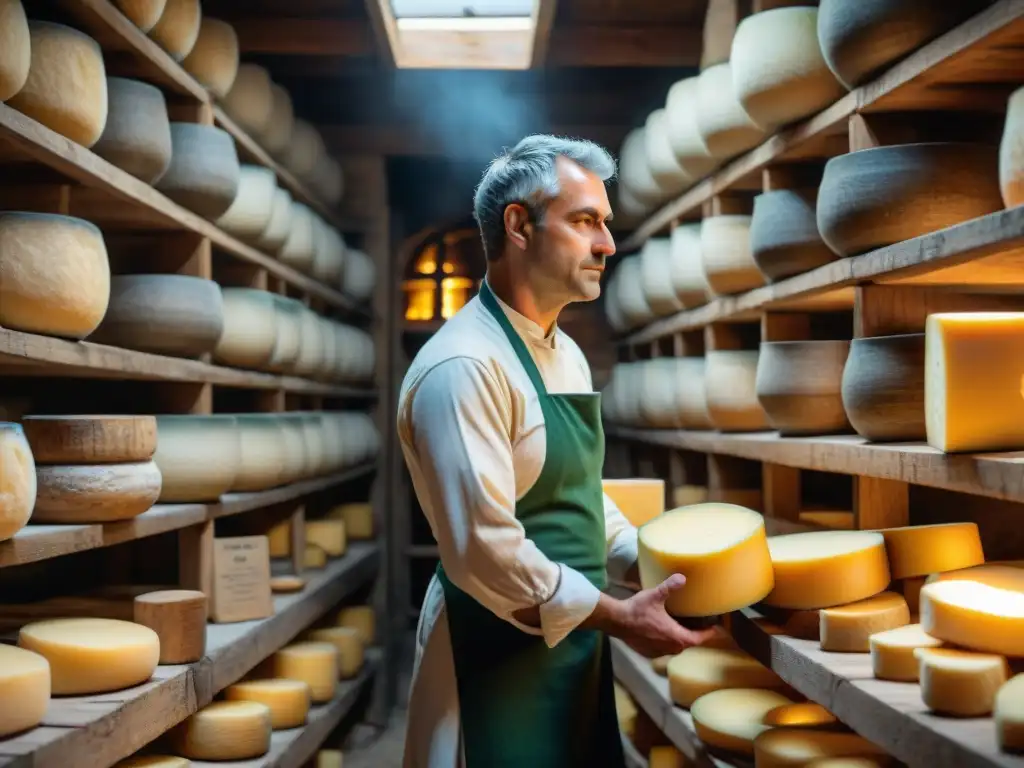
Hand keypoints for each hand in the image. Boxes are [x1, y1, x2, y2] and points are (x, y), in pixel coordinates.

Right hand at [584, 574, 721, 657]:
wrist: (616, 621)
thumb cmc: (638, 610)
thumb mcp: (655, 596)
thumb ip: (670, 587)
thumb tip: (682, 577)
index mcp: (676, 636)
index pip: (699, 639)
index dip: (708, 634)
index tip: (716, 629)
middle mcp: (670, 647)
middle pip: (688, 643)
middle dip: (694, 635)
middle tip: (698, 624)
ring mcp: (658, 651)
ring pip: (675, 646)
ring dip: (679, 638)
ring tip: (681, 626)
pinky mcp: (648, 652)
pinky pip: (663, 648)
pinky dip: (666, 641)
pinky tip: (662, 631)